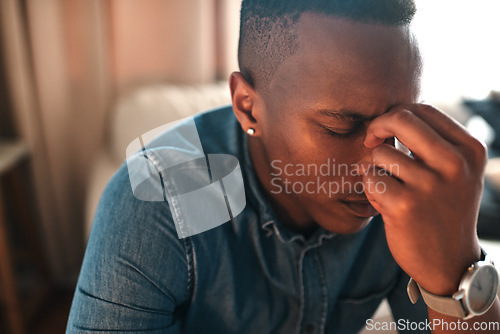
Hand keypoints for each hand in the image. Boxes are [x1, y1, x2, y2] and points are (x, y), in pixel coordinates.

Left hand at [363, 104, 486, 294]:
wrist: (449, 262)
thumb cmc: (445, 209)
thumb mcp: (455, 172)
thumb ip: (432, 142)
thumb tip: (392, 115)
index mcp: (470, 150)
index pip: (422, 109)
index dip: (394, 115)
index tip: (384, 131)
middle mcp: (455, 164)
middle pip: (399, 118)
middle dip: (376, 127)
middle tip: (370, 142)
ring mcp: (430, 185)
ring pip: (379, 152)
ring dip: (375, 169)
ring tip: (388, 188)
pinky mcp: (404, 205)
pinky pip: (370, 178)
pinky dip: (370, 188)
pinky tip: (384, 203)